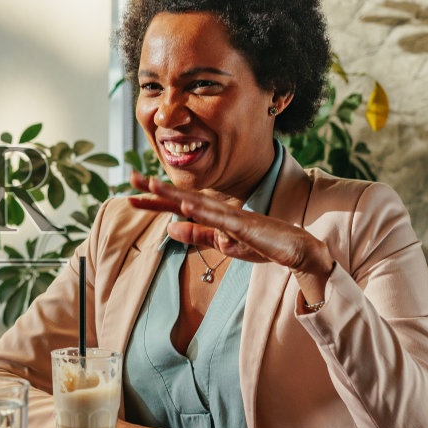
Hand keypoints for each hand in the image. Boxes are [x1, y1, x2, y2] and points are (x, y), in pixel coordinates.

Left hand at [126, 170, 334, 304]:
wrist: (296, 249)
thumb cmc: (261, 244)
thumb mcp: (223, 244)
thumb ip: (198, 235)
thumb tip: (170, 228)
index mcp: (212, 217)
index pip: (178, 207)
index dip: (155, 201)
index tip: (130, 197)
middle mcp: (219, 211)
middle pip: (183, 198)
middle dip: (157, 189)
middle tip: (132, 178)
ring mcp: (232, 216)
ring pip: (198, 202)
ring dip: (175, 193)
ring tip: (152, 185)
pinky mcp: (244, 226)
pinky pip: (220, 218)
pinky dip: (203, 211)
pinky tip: (187, 205)